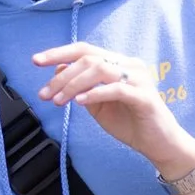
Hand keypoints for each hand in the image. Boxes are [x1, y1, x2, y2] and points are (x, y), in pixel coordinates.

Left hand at [31, 42, 194, 171]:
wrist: (158, 144)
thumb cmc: (130, 123)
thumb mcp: (97, 104)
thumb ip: (81, 87)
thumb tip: (58, 69)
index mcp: (119, 63)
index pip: (85, 50)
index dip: (59, 53)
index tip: (36, 61)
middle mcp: (130, 66)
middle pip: (89, 58)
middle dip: (62, 76)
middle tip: (45, 94)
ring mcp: (139, 79)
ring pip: (100, 70)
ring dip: (73, 85)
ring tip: (58, 101)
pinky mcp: (145, 97)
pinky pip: (116, 89)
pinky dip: (95, 93)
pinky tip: (80, 102)